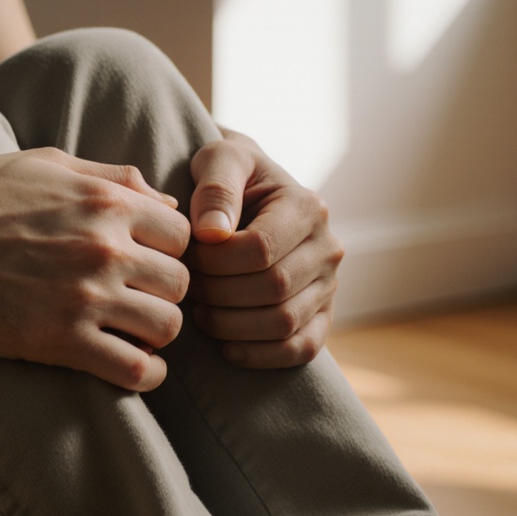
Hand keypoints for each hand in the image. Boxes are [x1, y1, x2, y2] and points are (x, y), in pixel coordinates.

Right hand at [0, 148, 190, 390]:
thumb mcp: (50, 165)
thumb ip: (114, 178)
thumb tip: (168, 202)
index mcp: (108, 202)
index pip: (183, 237)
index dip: (169, 253)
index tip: (145, 265)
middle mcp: (105, 248)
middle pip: (182, 284)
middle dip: (165, 295)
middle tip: (138, 302)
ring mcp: (84, 296)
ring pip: (168, 327)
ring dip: (157, 334)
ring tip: (132, 334)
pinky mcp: (60, 340)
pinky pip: (137, 369)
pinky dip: (146, 374)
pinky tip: (131, 366)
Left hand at [186, 130, 342, 367]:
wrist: (246, 191)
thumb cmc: (227, 175)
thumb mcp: (218, 160)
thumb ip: (216, 188)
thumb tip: (213, 233)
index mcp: (308, 207)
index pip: (261, 250)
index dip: (215, 262)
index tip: (187, 256)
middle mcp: (328, 247)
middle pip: (273, 288)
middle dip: (219, 294)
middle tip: (187, 289)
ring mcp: (328, 285)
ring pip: (284, 322)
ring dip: (232, 326)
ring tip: (200, 312)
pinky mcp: (322, 316)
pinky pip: (301, 349)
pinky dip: (262, 356)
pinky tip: (226, 347)